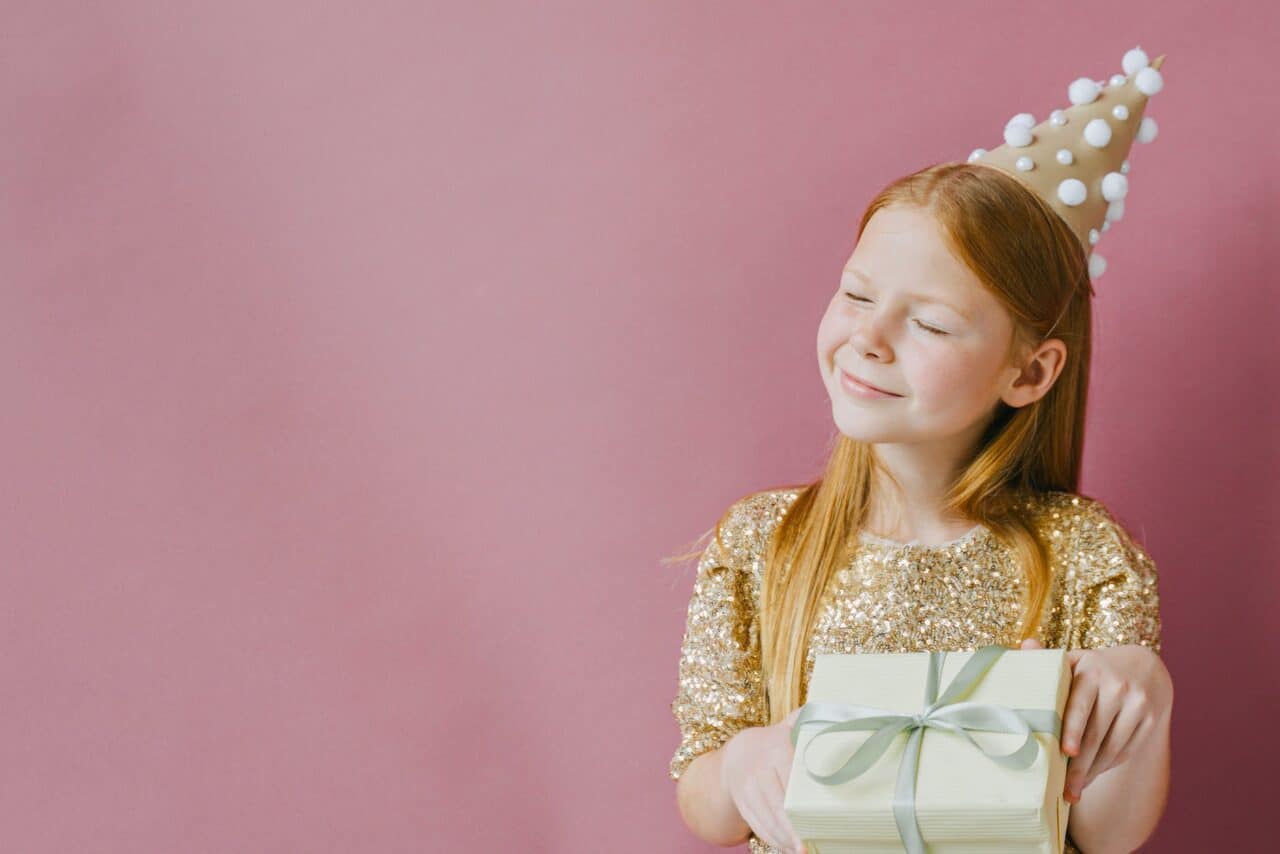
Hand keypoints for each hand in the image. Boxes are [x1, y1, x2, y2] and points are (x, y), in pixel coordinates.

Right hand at [719, 707, 807, 853]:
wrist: (736, 754)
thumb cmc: (772, 744)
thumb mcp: (786, 728)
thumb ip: (805, 720)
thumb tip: (831, 709)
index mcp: (776, 749)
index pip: (790, 780)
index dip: (801, 804)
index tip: (815, 821)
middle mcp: (758, 770)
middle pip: (777, 805)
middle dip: (792, 829)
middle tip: (807, 847)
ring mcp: (747, 789)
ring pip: (765, 818)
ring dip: (783, 839)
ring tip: (801, 851)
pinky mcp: (741, 804)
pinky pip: (756, 824)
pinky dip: (771, 839)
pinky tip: (785, 847)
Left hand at [1018, 638, 1171, 803]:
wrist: (1143, 667)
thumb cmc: (1095, 668)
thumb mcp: (1076, 660)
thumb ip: (1049, 658)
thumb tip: (1026, 645)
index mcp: (1092, 671)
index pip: (1079, 705)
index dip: (1072, 730)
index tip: (1066, 752)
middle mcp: (1117, 686)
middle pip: (1095, 734)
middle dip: (1078, 766)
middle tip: (1065, 790)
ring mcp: (1138, 704)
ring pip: (1112, 747)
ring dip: (1092, 772)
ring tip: (1075, 790)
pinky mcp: (1151, 720)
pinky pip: (1126, 750)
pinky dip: (1108, 765)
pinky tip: (1093, 775)